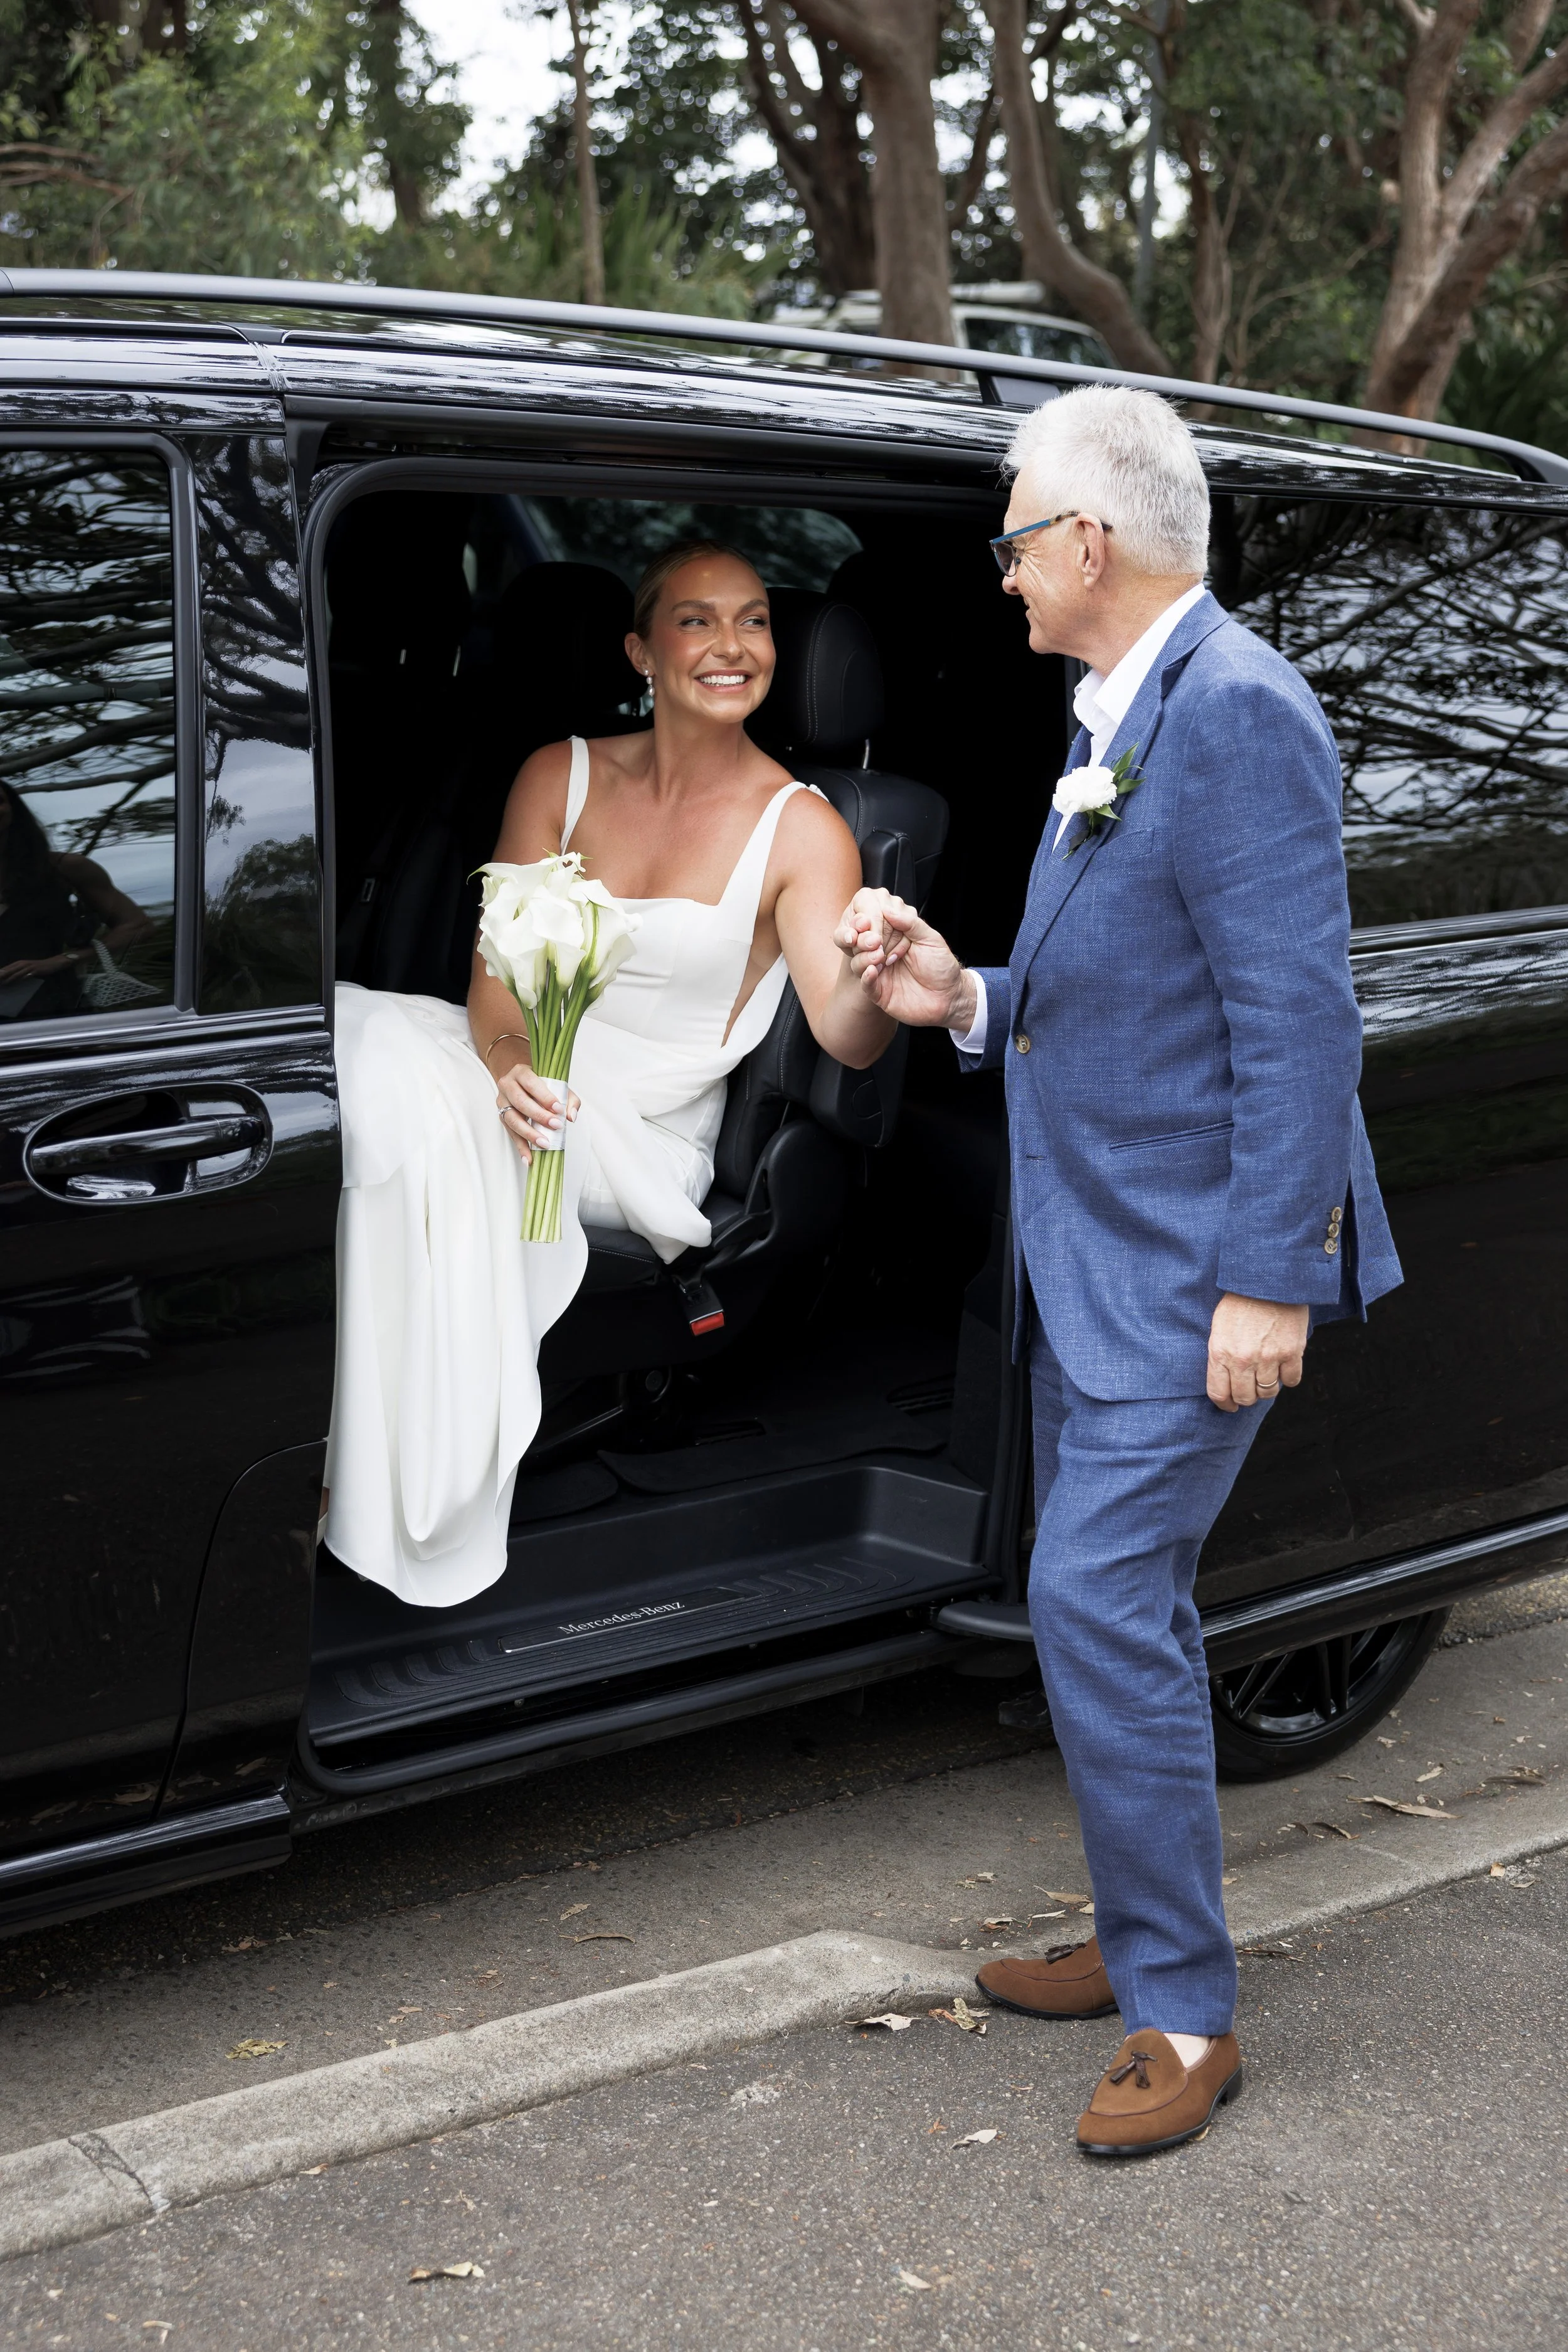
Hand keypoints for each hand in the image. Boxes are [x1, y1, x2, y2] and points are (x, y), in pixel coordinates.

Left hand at [0, 953, 74, 980]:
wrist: (52, 963)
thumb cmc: (39, 967)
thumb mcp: (27, 968)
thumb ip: (18, 972)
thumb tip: (9, 978)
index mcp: (19, 963)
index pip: (6, 968)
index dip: (0, 973)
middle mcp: (22, 963)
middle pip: (9, 970)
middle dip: (2, 975)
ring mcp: (28, 966)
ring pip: (16, 973)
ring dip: (8, 978)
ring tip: (2, 983)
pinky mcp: (34, 970)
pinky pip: (25, 975)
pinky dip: (19, 979)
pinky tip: (15, 982)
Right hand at [495, 1062, 578, 1164]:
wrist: (521, 1083)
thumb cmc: (541, 1085)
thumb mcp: (557, 1086)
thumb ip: (569, 1099)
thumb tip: (571, 1116)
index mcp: (521, 1073)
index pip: (532, 1084)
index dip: (545, 1096)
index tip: (558, 1108)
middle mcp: (508, 1085)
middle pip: (521, 1102)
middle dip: (539, 1116)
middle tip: (556, 1125)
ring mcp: (502, 1102)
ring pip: (512, 1119)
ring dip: (529, 1134)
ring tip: (544, 1144)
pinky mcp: (502, 1117)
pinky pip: (510, 1133)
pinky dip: (520, 1147)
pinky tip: (528, 1158)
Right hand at [832, 888, 974, 1029]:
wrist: (950, 997)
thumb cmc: (942, 967)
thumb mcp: (930, 938)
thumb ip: (909, 923)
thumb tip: (888, 908)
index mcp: (894, 939)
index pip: (873, 927)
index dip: (869, 923)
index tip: (868, 920)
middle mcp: (883, 955)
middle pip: (861, 945)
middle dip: (863, 940)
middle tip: (873, 939)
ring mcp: (880, 974)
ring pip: (858, 963)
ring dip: (864, 957)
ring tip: (878, 955)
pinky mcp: (879, 993)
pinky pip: (866, 985)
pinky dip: (866, 977)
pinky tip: (872, 970)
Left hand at [1207, 1293, 1308, 1411]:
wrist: (1268, 1279)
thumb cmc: (1240, 1300)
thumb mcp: (1219, 1327)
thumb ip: (1221, 1354)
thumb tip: (1225, 1379)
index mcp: (1220, 1352)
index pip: (1219, 1393)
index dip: (1225, 1404)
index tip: (1229, 1405)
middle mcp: (1243, 1360)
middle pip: (1245, 1397)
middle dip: (1246, 1397)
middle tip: (1249, 1389)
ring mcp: (1268, 1358)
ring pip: (1268, 1393)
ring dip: (1267, 1388)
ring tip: (1266, 1376)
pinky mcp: (1291, 1352)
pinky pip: (1291, 1380)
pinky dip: (1288, 1378)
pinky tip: (1283, 1368)